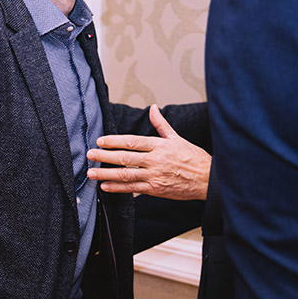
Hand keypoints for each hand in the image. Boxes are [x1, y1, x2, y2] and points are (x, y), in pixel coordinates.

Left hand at [87, 104, 210, 200]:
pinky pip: (133, 189)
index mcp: (159, 145)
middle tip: (90, 154)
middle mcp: (155, 160)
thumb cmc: (193, 158)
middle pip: (125, 158)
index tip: (101, 141)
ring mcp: (154, 176)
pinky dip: (118, 188)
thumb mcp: (177, 138)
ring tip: (92, 173)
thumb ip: (161, 124)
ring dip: (106, 174)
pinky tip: (106, 187)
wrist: (207, 179)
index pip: (132, 141)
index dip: (114, 141)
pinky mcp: (155, 190)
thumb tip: (153, 108)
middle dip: (105, 156)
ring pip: (126, 174)